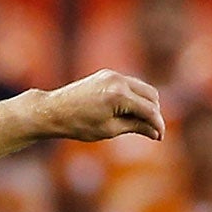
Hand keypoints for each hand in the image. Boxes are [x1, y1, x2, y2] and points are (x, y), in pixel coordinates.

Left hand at [36, 71, 164, 144]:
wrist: (52, 111)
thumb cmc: (78, 125)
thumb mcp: (109, 130)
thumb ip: (135, 127)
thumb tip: (155, 132)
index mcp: (120, 96)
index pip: (149, 110)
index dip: (157, 124)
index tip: (160, 137)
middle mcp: (119, 80)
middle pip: (151, 95)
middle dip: (154, 113)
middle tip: (151, 131)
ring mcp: (112, 74)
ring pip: (141, 88)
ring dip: (145, 104)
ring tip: (140, 123)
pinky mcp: (106, 74)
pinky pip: (129, 84)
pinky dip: (133, 97)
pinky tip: (128, 112)